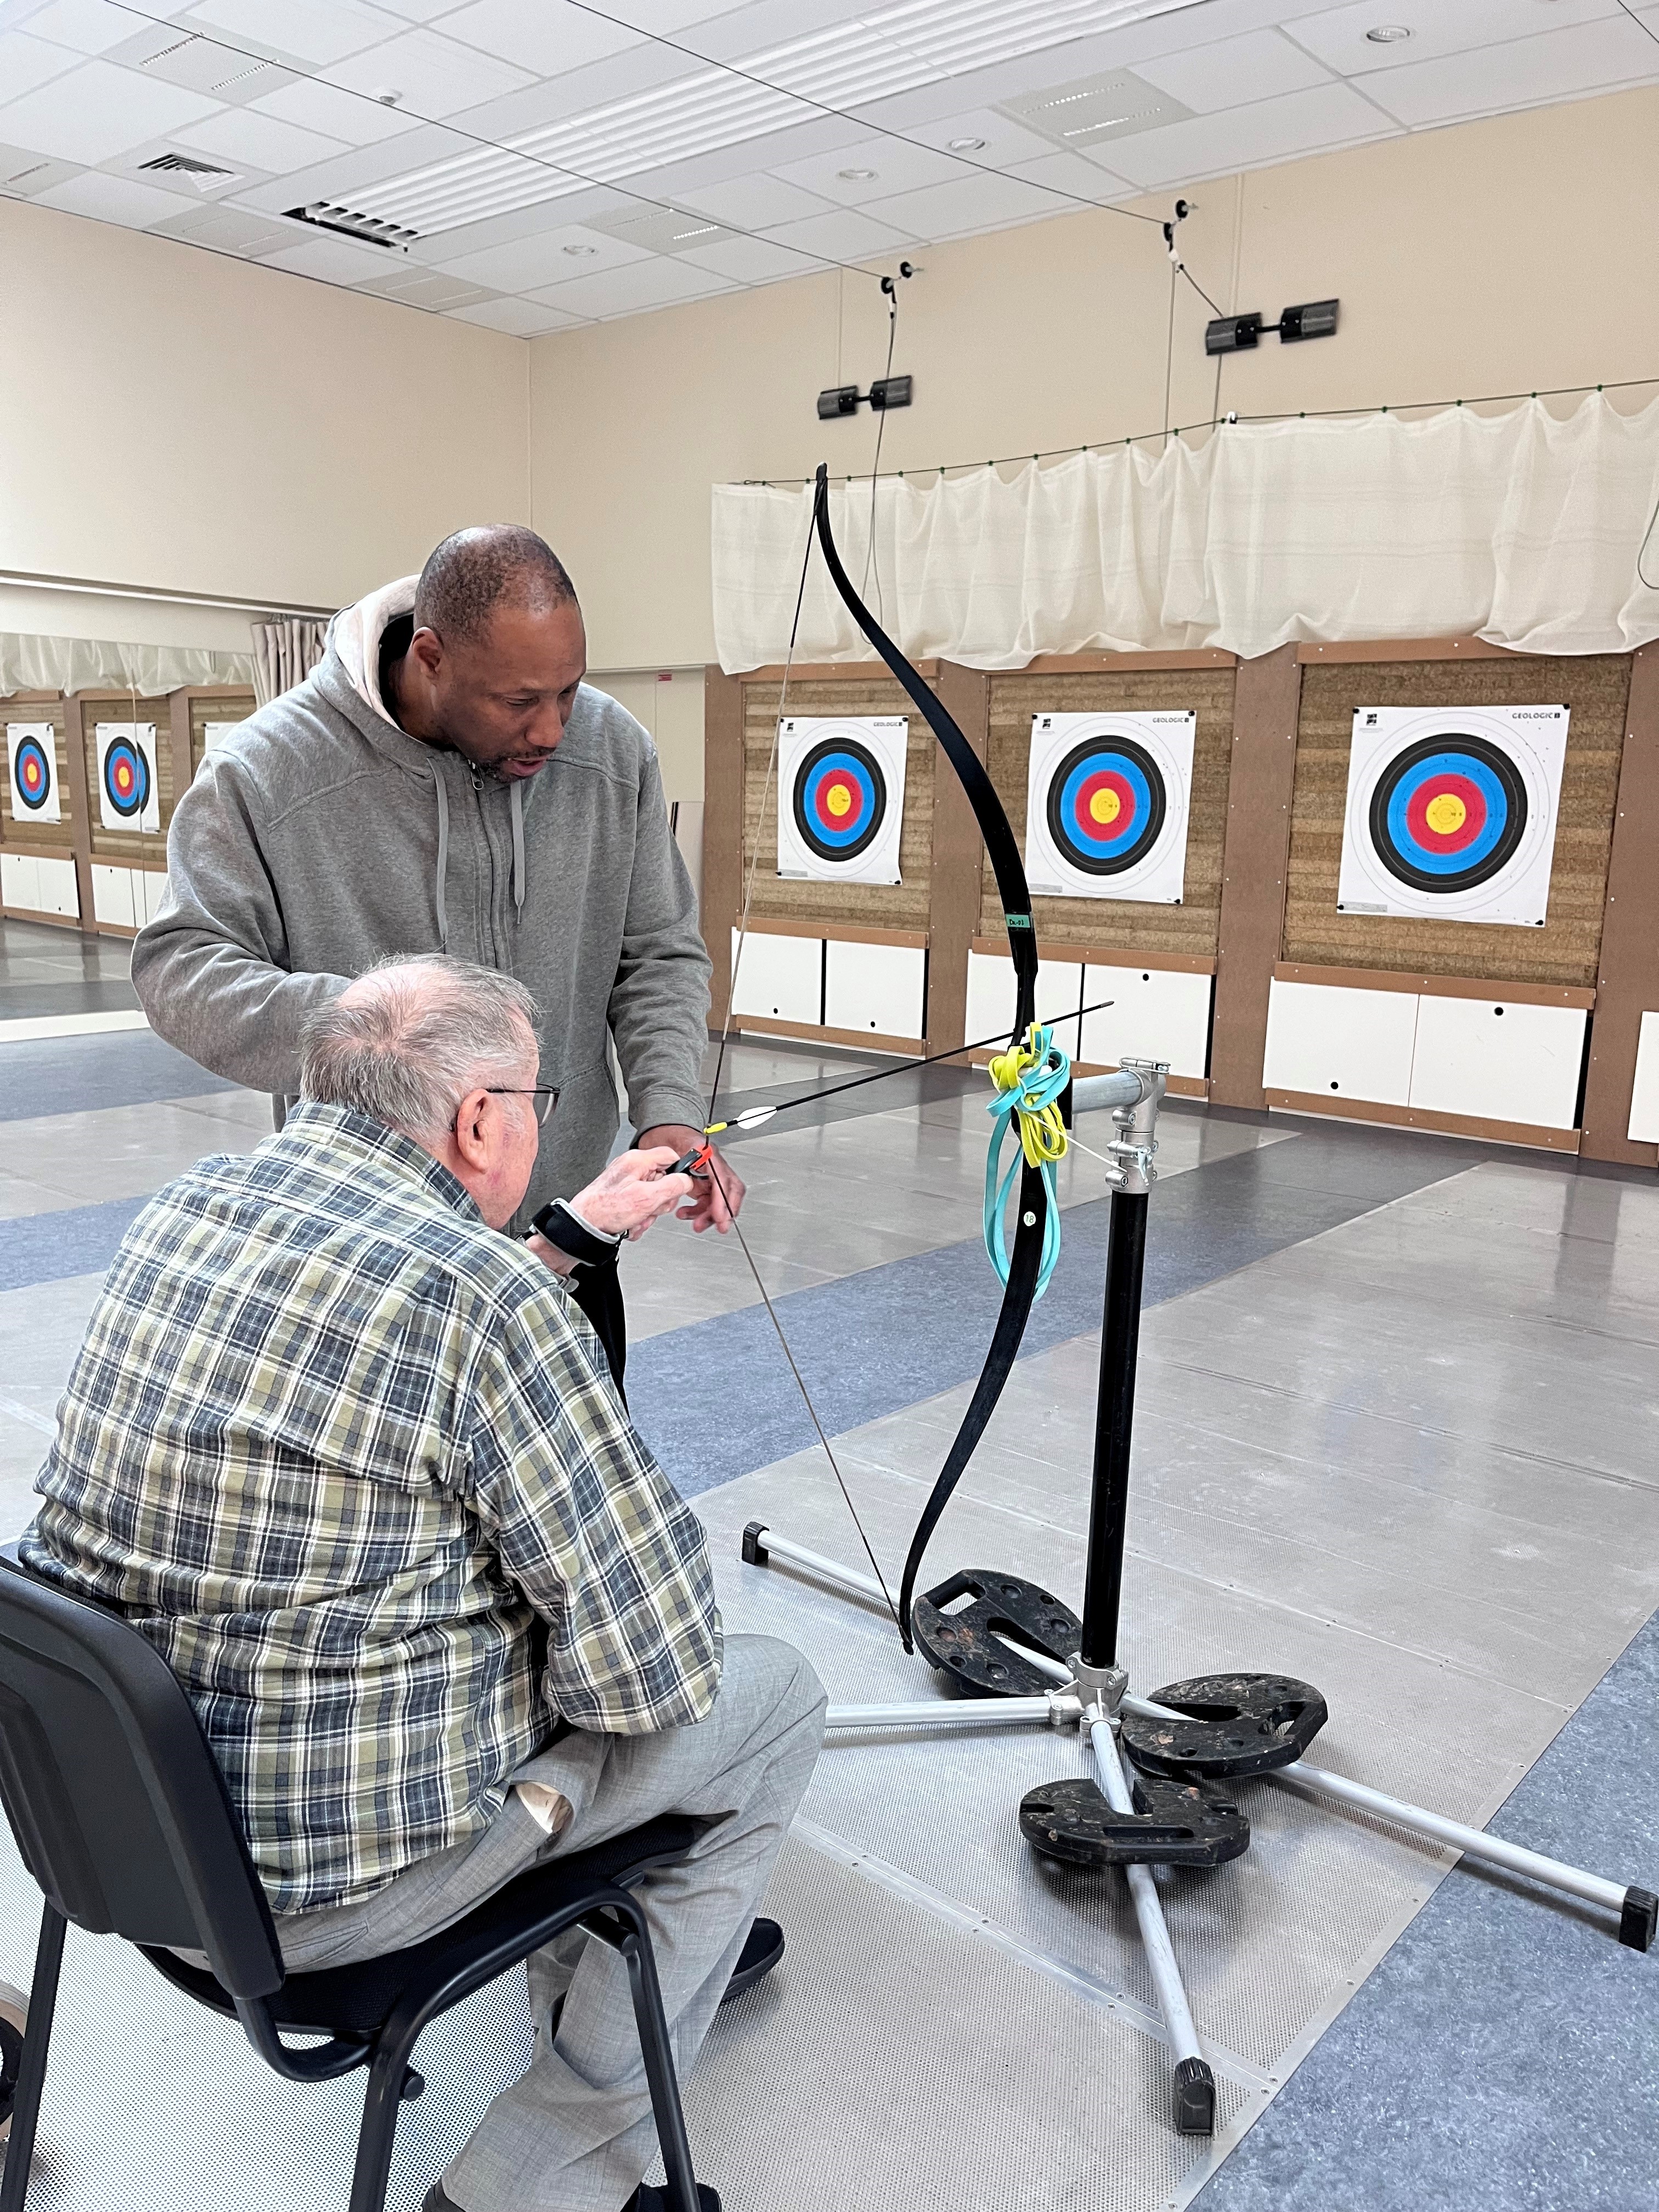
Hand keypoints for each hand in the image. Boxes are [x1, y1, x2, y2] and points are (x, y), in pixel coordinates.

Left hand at [573, 1148, 695, 1239]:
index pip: (670, 1156)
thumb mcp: (647, 1198)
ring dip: (649, 1213)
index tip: (680, 1188)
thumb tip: (686, 1181)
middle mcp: (631, 1168)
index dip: (679, 1173)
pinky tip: (630, 1222)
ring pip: (653, 1196)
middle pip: (663, 1179)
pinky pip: (641, 1204)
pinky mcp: (623, 1195)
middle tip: (651, 1208)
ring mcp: (627, 1182)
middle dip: (660, 1200)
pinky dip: (639, 1216)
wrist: (585, 1226)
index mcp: (637, 1161)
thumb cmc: (606, 1210)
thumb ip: (672, 1186)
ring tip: (636, 1218)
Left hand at [636, 1124, 745, 1234]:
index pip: (722, 1178)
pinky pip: (708, 1201)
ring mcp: (710, 1174)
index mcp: (707, 1153)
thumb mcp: (665, 1151)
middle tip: (720, 1225)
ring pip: (720, 1198)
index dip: (722, 1199)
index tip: (720, 1216)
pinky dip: (700, 1212)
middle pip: (730, 1189)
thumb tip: (683, 1182)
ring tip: (697, 1225)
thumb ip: (676, 1167)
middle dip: (726, 1210)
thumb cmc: (664, 1137)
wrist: (662, 1132)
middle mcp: (713, 1163)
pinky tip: (686, 1214)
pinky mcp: (704, 1183)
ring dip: (711, 1215)